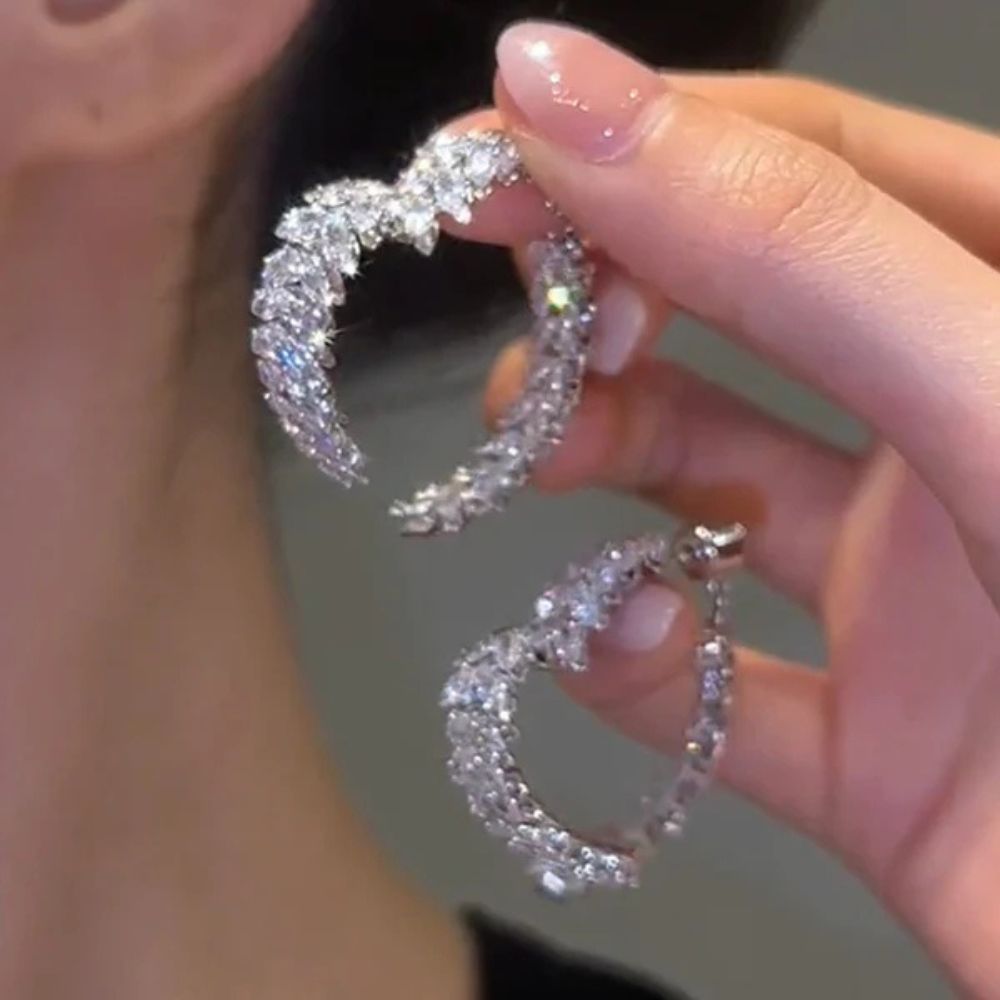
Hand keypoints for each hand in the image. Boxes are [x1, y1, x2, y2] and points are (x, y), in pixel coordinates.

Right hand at [453, 23, 999, 995]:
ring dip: (598, 458)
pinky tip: (608, 638)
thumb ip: (795, 249)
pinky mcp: (867, 748)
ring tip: (531, 455)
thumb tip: (562, 91)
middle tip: (523, 325)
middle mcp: (959, 437)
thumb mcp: (996, 403)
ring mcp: (912, 597)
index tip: (481, 158)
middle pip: (736, 318)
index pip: (806, 167)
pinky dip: (632, 662)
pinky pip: (712, 689)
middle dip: (608, 302)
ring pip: (705, 494)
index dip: (635, 143)